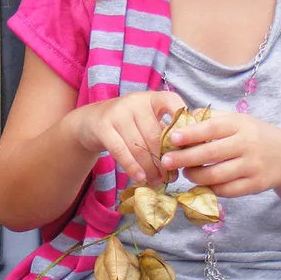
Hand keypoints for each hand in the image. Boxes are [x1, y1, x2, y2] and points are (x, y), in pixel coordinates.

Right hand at [65, 90, 186, 185]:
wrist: (89, 122)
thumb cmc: (126, 125)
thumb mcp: (146, 122)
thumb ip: (165, 132)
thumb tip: (191, 154)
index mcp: (151, 98)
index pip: (173, 102)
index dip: (184, 122)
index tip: (191, 144)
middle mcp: (135, 101)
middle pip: (155, 135)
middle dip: (164, 160)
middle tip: (170, 177)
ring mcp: (117, 112)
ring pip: (139, 146)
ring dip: (150, 168)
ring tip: (156, 181)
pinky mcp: (103, 126)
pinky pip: (121, 151)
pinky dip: (132, 167)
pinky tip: (140, 178)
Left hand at [159, 109, 280, 196]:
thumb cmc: (251, 135)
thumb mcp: (235, 120)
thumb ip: (209, 119)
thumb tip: (179, 119)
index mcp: (240, 124)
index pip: (212, 127)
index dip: (191, 133)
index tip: (172, 138)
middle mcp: (247, 145)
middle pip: (211, 154)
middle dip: (185, 158)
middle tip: (166, 161)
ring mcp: (252, 167)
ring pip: (217, 176)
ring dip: (195, 175)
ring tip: (186, 172)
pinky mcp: (255, 185)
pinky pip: (226, 191)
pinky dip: (210, 188)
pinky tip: (201, 183)